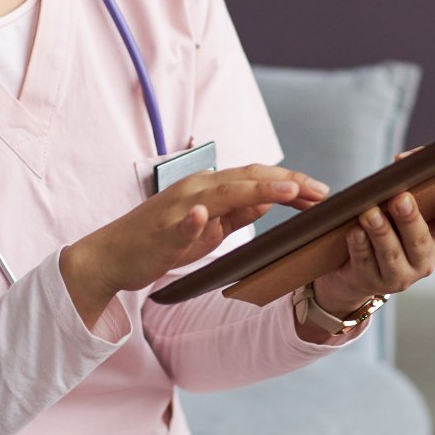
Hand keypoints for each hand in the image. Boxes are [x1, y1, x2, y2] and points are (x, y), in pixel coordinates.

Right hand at [63, 165, 327, 323]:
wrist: (112, 257)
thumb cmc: (159, 242)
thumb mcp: (209, 229)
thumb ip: (237, 214)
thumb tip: (270, 199)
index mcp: (209, 187)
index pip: (256, 178)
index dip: (291, 182)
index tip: (321, 194)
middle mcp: (196, 187)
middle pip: (248, 178)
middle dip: (288, 182)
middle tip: (322, 192)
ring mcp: (177, 207)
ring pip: (222, 191)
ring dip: (257, 188)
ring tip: (290, 190)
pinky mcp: (161, 230)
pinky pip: (180, 222)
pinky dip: (194, 218)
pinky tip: (205, 215)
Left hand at [313, 178, 434, 315]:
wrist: (353, 270)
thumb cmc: (383, 225)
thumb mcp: (397, 204)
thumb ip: (405, 178)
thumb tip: (403, 160)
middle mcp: (423, 259)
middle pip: (420, 240)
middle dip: (410, 218)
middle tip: (400, 198)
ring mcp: (399, 274)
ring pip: (391, 253)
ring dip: (381, 231)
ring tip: (370, 213)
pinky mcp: (372, 281)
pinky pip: (365, 262)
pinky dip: (359, 246)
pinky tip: (354, 232)